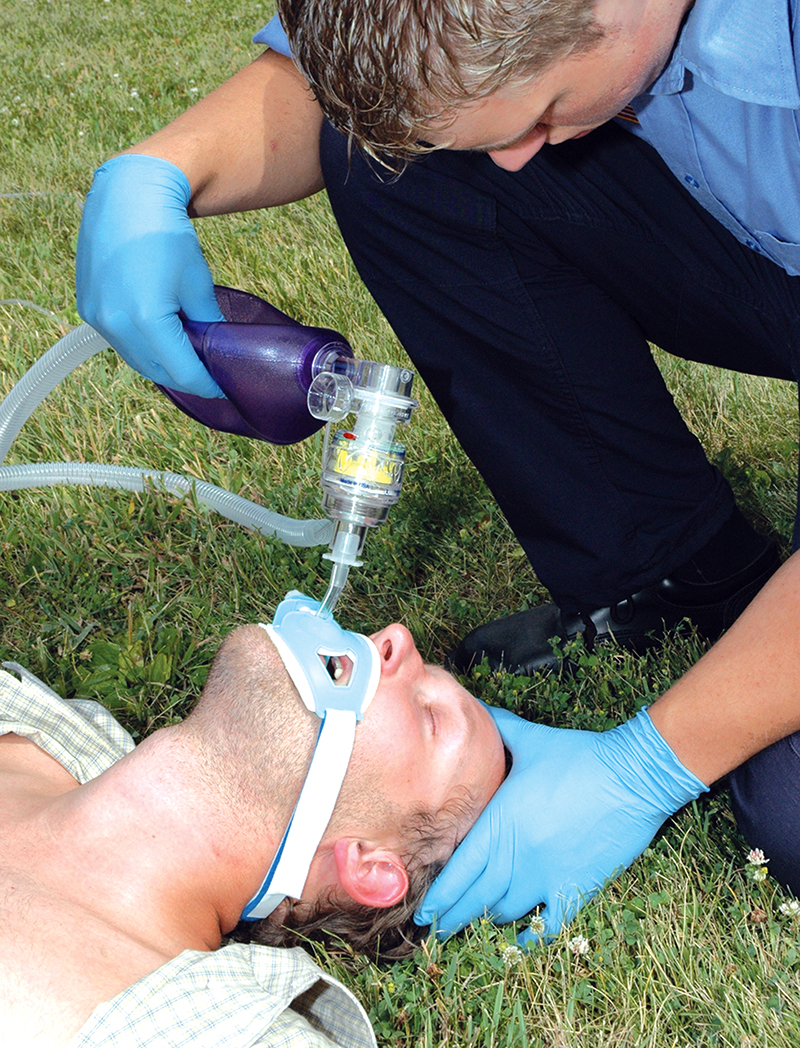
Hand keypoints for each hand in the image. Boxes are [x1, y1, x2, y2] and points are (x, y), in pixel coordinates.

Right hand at [76, 154, 224, 396]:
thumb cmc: (167, 235)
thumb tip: (215, 349)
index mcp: (147, 319)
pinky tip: (160, 339)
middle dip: (185, 377)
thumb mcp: (198, 283)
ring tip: (186, 358)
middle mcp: (115, 323)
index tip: (223, 387)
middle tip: (208, 376)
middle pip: (157, 371)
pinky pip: (120, 341)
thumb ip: (207, 323)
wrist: (127, 197)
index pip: (182, 371)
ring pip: (136, 359)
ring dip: (162, 364)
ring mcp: (97, 317)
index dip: (206, 384)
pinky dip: (142, 346)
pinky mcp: (88, 308)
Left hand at [417, 707, 706, 941]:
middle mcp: (518, 854)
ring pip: (507, 910)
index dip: (440, 895)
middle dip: (453, 916)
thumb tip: (479, 707)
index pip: (460, 869)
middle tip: (436, 931)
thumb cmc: (580, 755)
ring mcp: (547, 874)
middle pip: (477, 897)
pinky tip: (521, 943)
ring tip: (476, 921)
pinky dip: (533, 938)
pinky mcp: (577, 887)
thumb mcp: (531, 739)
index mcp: (502, 822)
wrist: (632, 776)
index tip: (424, 913)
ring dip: (489, 917)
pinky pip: (549, 925)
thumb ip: (499, 727)